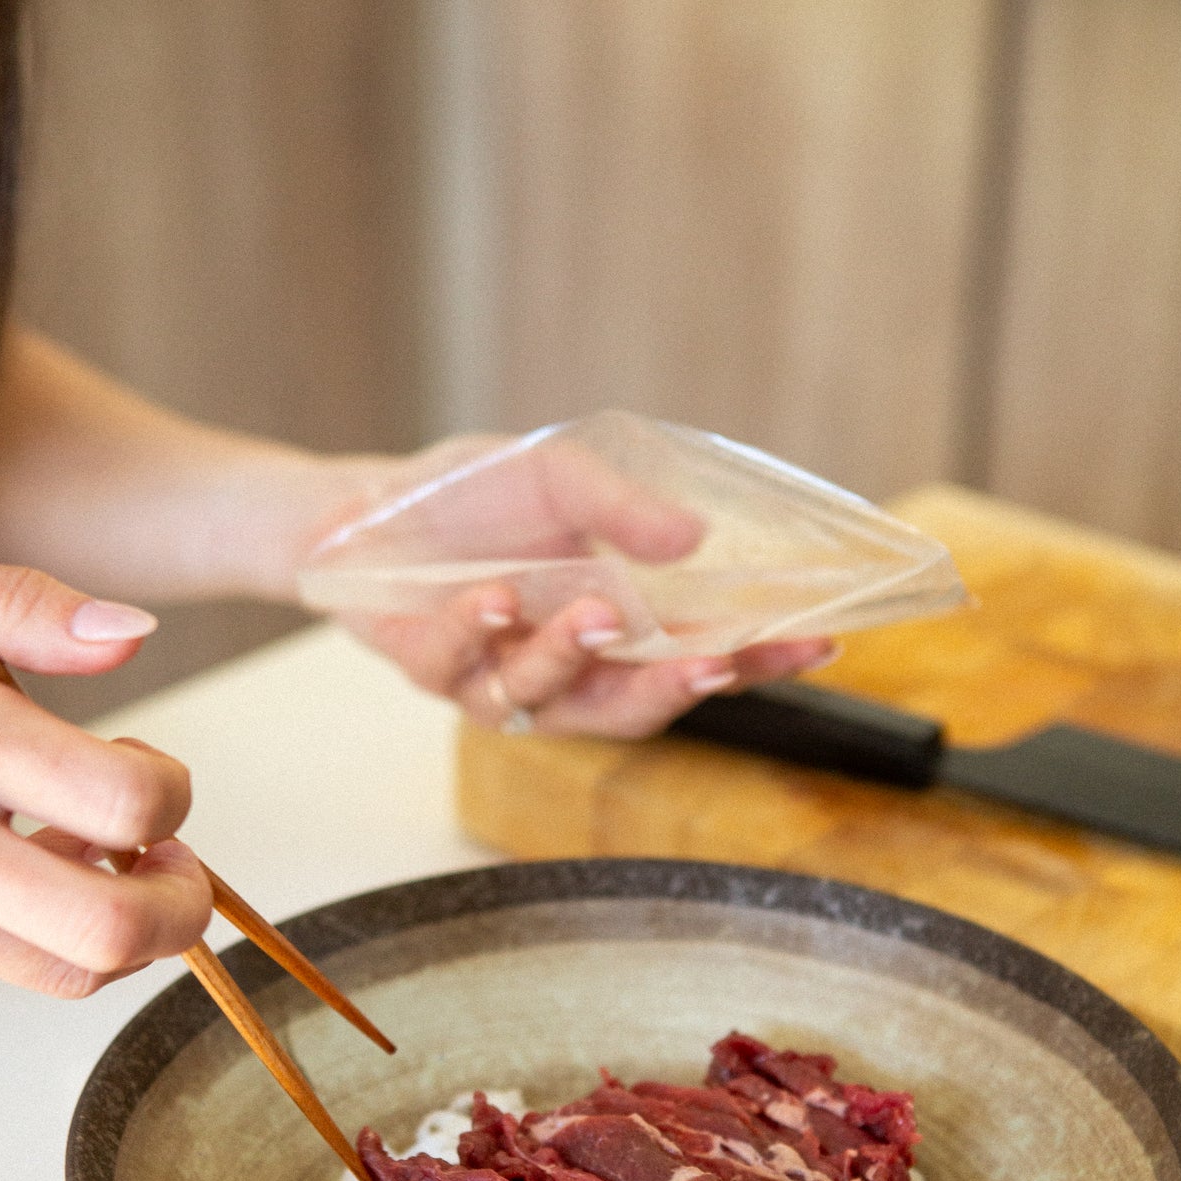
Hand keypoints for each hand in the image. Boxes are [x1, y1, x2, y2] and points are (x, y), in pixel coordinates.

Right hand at [0, 553, 211, 995]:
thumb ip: (24, 609)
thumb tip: (131, 636)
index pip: (123, 801)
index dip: (174, 796)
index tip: (158, 777)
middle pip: (108, 928)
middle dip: (181, 910)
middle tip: (178, 869)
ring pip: (58, 971)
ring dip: (109, 927)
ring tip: (96, 865)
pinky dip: (9, 918)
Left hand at [337, 430, 833, 738]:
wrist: (363, 511)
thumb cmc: (474, 498)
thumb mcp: (561, 474)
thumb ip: (623, 506)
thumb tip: (691, 534)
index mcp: (619, 630)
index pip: (704, 654)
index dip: (761, 659)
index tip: (817, 643)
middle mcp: (568, 672)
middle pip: (638, 707)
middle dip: (678, 688)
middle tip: (714, 662)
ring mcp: (503, 682)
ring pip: (553, 699)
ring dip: (576, 656)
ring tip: (598, 610)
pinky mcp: (438, 673)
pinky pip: (465, 665)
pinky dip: (481, 629)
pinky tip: (495, 597)